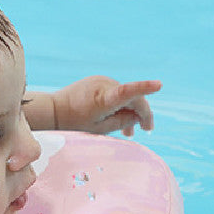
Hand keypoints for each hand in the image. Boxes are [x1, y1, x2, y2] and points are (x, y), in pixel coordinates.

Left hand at [28, 77, 160, 135]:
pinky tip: (119, 120)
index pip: (128, 92)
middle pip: (133, 98)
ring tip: (130, 133)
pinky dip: (121, 105)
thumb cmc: (75, 123)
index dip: (145, 88)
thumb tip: (137, 117)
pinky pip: (116, 92)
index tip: (159, 85)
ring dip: (130, 111)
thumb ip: (122, 122)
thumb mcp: (100, 129)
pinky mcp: (98, 81)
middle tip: (146, 130)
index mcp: (104, 99)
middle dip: (141, 114)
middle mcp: (105, 85)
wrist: (54, 110)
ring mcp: (102, 80)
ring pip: (126, 96)